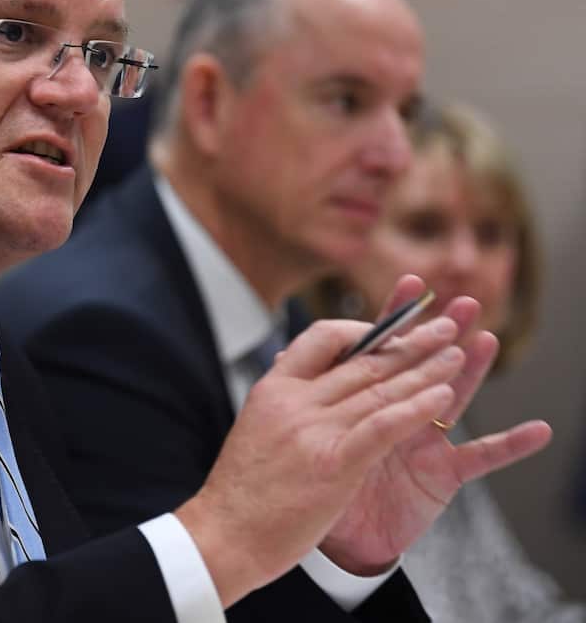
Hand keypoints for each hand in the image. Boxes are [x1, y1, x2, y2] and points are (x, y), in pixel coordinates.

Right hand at [176, 298, 464, 606]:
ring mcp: (314, 429)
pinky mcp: (335, 463)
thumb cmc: (242, 490)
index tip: (393, 330)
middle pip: (363, 361)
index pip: (321, 339)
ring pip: (380, 389)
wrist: (224, 535)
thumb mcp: (256, 427)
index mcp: (274, 388)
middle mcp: (295, 400)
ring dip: (426, 370)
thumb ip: (284, 402)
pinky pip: (384, 426)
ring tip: (457, 353)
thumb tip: (295, 375)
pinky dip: (416, 408)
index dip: (364, 330)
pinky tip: (441, 396)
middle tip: (444, 326)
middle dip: (410, 342)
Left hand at [319, 275, 552, 573]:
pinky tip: (538, 430)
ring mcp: (422, 441)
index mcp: (362, 398)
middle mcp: (396, 413)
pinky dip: (510, 445)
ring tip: (487, 338)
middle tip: (463, 300)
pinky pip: (479, 459)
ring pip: (450, 398)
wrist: (329, 537)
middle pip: (419, 365)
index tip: (411, 283)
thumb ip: (300, 395)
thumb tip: (281, 356)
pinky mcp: (441, 475)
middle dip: (438, 332)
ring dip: (472, 369)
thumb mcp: (302, 434)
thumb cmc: (313, 481)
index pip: (380, 349)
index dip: (394, 318)